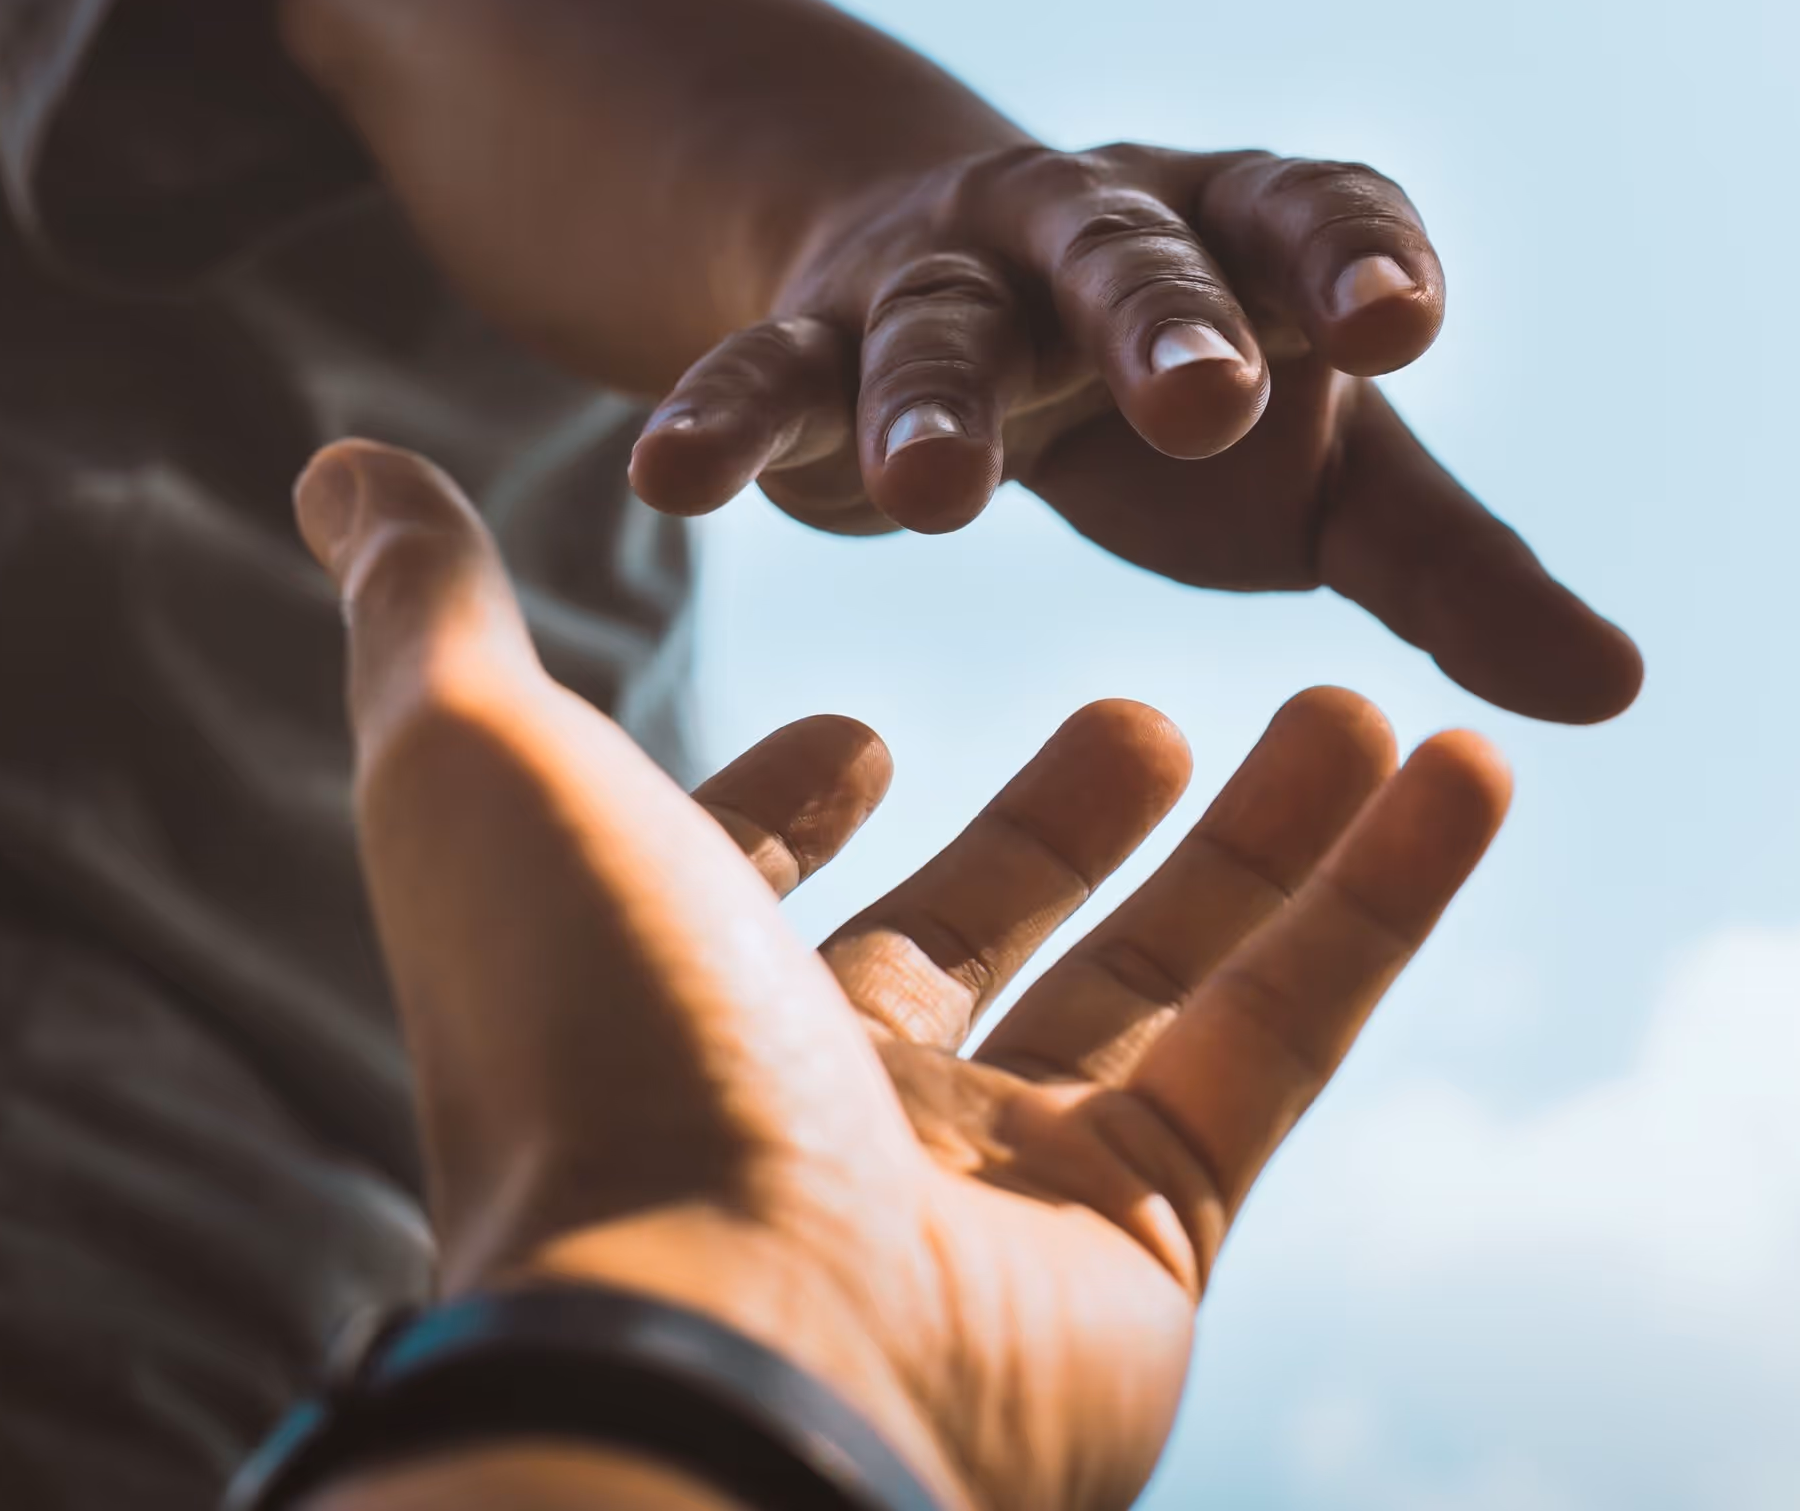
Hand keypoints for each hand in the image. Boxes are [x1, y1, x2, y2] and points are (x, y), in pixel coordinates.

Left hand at [295, 438, 1514, 1510]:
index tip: (858, 728)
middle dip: (1069, 819)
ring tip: (1360, 701)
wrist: (719, 1338)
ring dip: (1269, 841)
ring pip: (1163, 976)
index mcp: (676, 990)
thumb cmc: (584, 1034)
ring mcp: (994, 1178)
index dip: (795, 806)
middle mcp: (828, 1096)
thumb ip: (429, 608)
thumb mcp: (480, 763)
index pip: (750, 887)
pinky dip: (1381, 906)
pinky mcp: (1147, 1237)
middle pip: (984, 925)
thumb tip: (338, 460)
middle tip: (1152, 712)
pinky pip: (1283, 1044)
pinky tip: (1461, 768)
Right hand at [627, 142, 1640, 723]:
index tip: (1403, 322)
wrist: (952, 282)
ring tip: (930, 504)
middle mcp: (1093, 237)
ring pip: (934, 327)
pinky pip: (764, 372)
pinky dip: (721, 418)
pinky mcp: (815, 337)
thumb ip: (1453, 570)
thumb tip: (1618, 693)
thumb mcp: (1326, 476)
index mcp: (1242, 244)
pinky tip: (667, 478)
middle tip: (1205, 399)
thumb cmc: (1181, 395)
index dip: (1354, 257)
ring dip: (930, 400)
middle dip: (1161, 323)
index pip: (1310, 216)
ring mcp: (943, 281)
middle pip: (1129, 258)